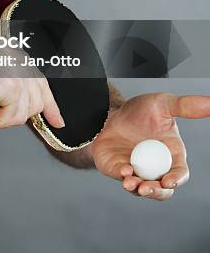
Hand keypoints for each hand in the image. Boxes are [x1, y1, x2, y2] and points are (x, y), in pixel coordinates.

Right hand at [0, 32, 64, 130]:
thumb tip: (2, 97)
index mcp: (15, 54)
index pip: (40, 82)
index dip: (49, 104)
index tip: (57, 120)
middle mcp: (21, 62)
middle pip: (37, 100)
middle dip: (26, 116)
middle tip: (6, 122)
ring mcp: (18, 74)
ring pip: (23, 113)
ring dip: (1, 119)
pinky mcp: (11, 88)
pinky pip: (10, 118)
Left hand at [91, 92, 209, 200]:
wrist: (110, 110)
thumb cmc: (140, 109)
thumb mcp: (163, 104)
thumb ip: (186, 106)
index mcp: (171, 155)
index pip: (180, 173)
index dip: (177, 179)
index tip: (169, 181)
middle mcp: (156, 167)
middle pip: (163, 189)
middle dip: (156, 192)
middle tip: (146, 188)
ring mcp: (138, 171)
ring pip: (143, 190)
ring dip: (139, 189)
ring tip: (131, 183)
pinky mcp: (119, 171)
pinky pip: (123, 180)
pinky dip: (124, 178)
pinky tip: (124, 171)